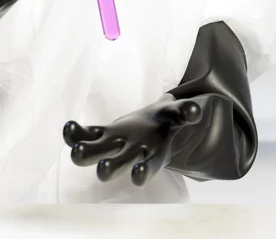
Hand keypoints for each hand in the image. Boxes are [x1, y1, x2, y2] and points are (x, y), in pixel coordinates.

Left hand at [63, 94, 201, 186]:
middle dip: (110, 169)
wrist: (154, 123)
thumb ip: (186, 113)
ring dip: (87, 155)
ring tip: (77, 150)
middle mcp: (131, 153)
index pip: (149, 167)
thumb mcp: (179, 114)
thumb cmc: (167, 121)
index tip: (138, 175)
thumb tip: (195, 111)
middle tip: (103, 169)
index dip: (143, 173)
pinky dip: (76, 134)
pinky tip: (69, 127)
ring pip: (97, 155)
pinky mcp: (102, 134)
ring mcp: (114, 145)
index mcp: (153, 153)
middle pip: (117, 166)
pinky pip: (87, 136)